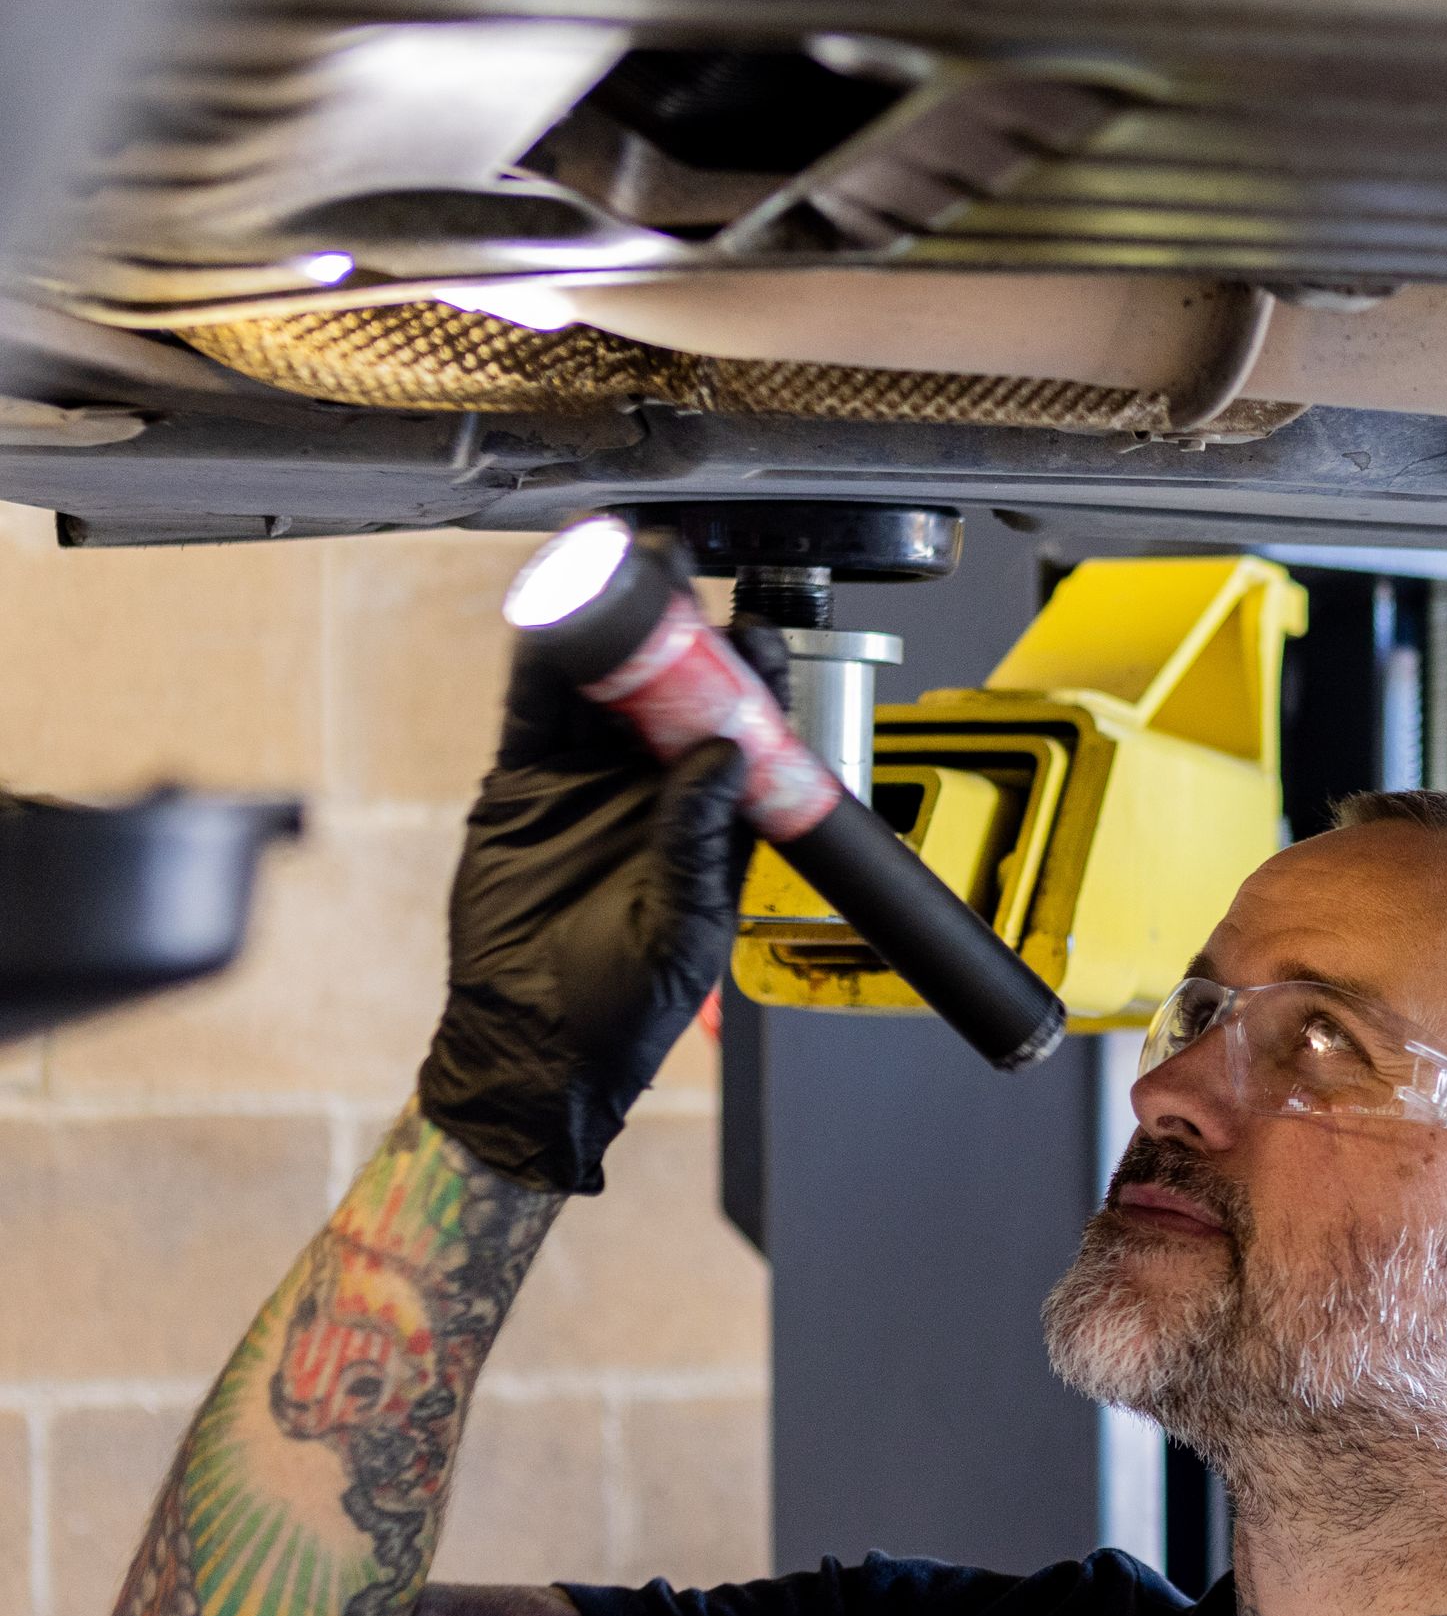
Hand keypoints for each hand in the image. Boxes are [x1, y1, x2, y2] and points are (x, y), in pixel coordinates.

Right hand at [417, 622, 768, 1192]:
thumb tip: (726, 756)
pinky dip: (541, 666)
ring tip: (614, 569)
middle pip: (673, 688)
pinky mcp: (526, 786)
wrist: (526, 1047)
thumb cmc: (619, 1013)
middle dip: (675, 624)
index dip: (748, 677)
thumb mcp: (680, 932)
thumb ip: (699, 844)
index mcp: (711, 823)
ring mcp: (588, 784)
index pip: (742, 732)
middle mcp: (653, 792)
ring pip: (603, 686)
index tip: (750, 633)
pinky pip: (536, 713)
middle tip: (675, 568)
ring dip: (609, 628)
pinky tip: (550, 624)